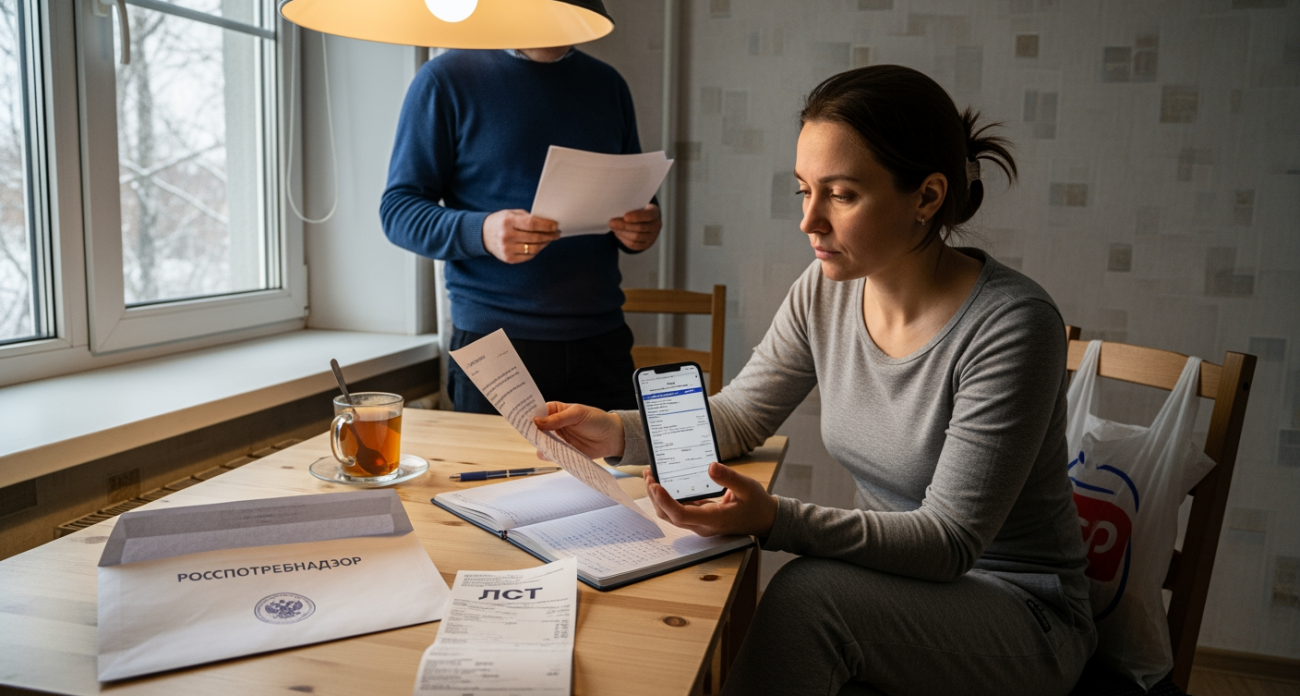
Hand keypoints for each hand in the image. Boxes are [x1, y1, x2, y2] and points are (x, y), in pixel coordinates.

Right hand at [482, 209, 559, 263]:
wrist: (482, 234)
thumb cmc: (501, 222)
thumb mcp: (512, 214)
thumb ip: (528, 218)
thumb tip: (549, 224)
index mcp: (508, 221)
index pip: (532, 224)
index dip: (546, 225)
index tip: (555, 225)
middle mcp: (507, 236)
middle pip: (535, 237)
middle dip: (549, 235)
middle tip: (556, 233)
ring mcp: (507, 249)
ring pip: (534, 248)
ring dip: (545, 244)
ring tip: (550, 239)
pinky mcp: (509, 259)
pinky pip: (529, 256)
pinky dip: (537, 250)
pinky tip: (540, 245)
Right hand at [533, 401, 625, 459]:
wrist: (612, 438)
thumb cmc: (597, 420)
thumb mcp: (577, 414)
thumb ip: (558, 418)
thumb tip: (537, 421)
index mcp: (555, 410)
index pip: (537, 411)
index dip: (529, 414)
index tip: (521, 419)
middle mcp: (554, 425)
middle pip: (537, 429)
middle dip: (532, 431)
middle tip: (530, 434)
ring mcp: (558, 439)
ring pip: (542, 443)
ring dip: (540, 444)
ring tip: (541, 444)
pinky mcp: (563, 451)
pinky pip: (551, 454)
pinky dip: (548, 455)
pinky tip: (549, 454)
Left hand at [609, 204, 660, 250]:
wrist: (644, 220)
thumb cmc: (637, 209)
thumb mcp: (636, 204)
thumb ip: (629, 206)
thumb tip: (615, 210)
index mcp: (654, 212)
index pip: (648, 215)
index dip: (637, 216)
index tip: (625, 216)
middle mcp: (656, 225)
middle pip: (640, 228)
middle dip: (624, 226)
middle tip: (611, 222)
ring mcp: (652, 237)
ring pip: (636, 238)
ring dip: (622, 233)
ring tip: (613, 228)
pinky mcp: (646, 245)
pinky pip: (634, 245)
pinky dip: (624, 239)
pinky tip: (618, 233)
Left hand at [643, 462, 777, 537]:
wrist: (764, 520)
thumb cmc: (757, 504)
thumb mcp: (748, 487)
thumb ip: (729, 478)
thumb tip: (710, 467)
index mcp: (713, 519)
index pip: (681, 514)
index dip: (665, 501)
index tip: (655, 484)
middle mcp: (702, 525)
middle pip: (669, 515)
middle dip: (655, 496)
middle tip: (649, 474)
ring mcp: (699, 523)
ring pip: (671, 515)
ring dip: (658, 498)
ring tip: (651, 477)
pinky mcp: (699, 518)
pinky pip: (678, 511)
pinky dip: (667, 498)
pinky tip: (665, 482)